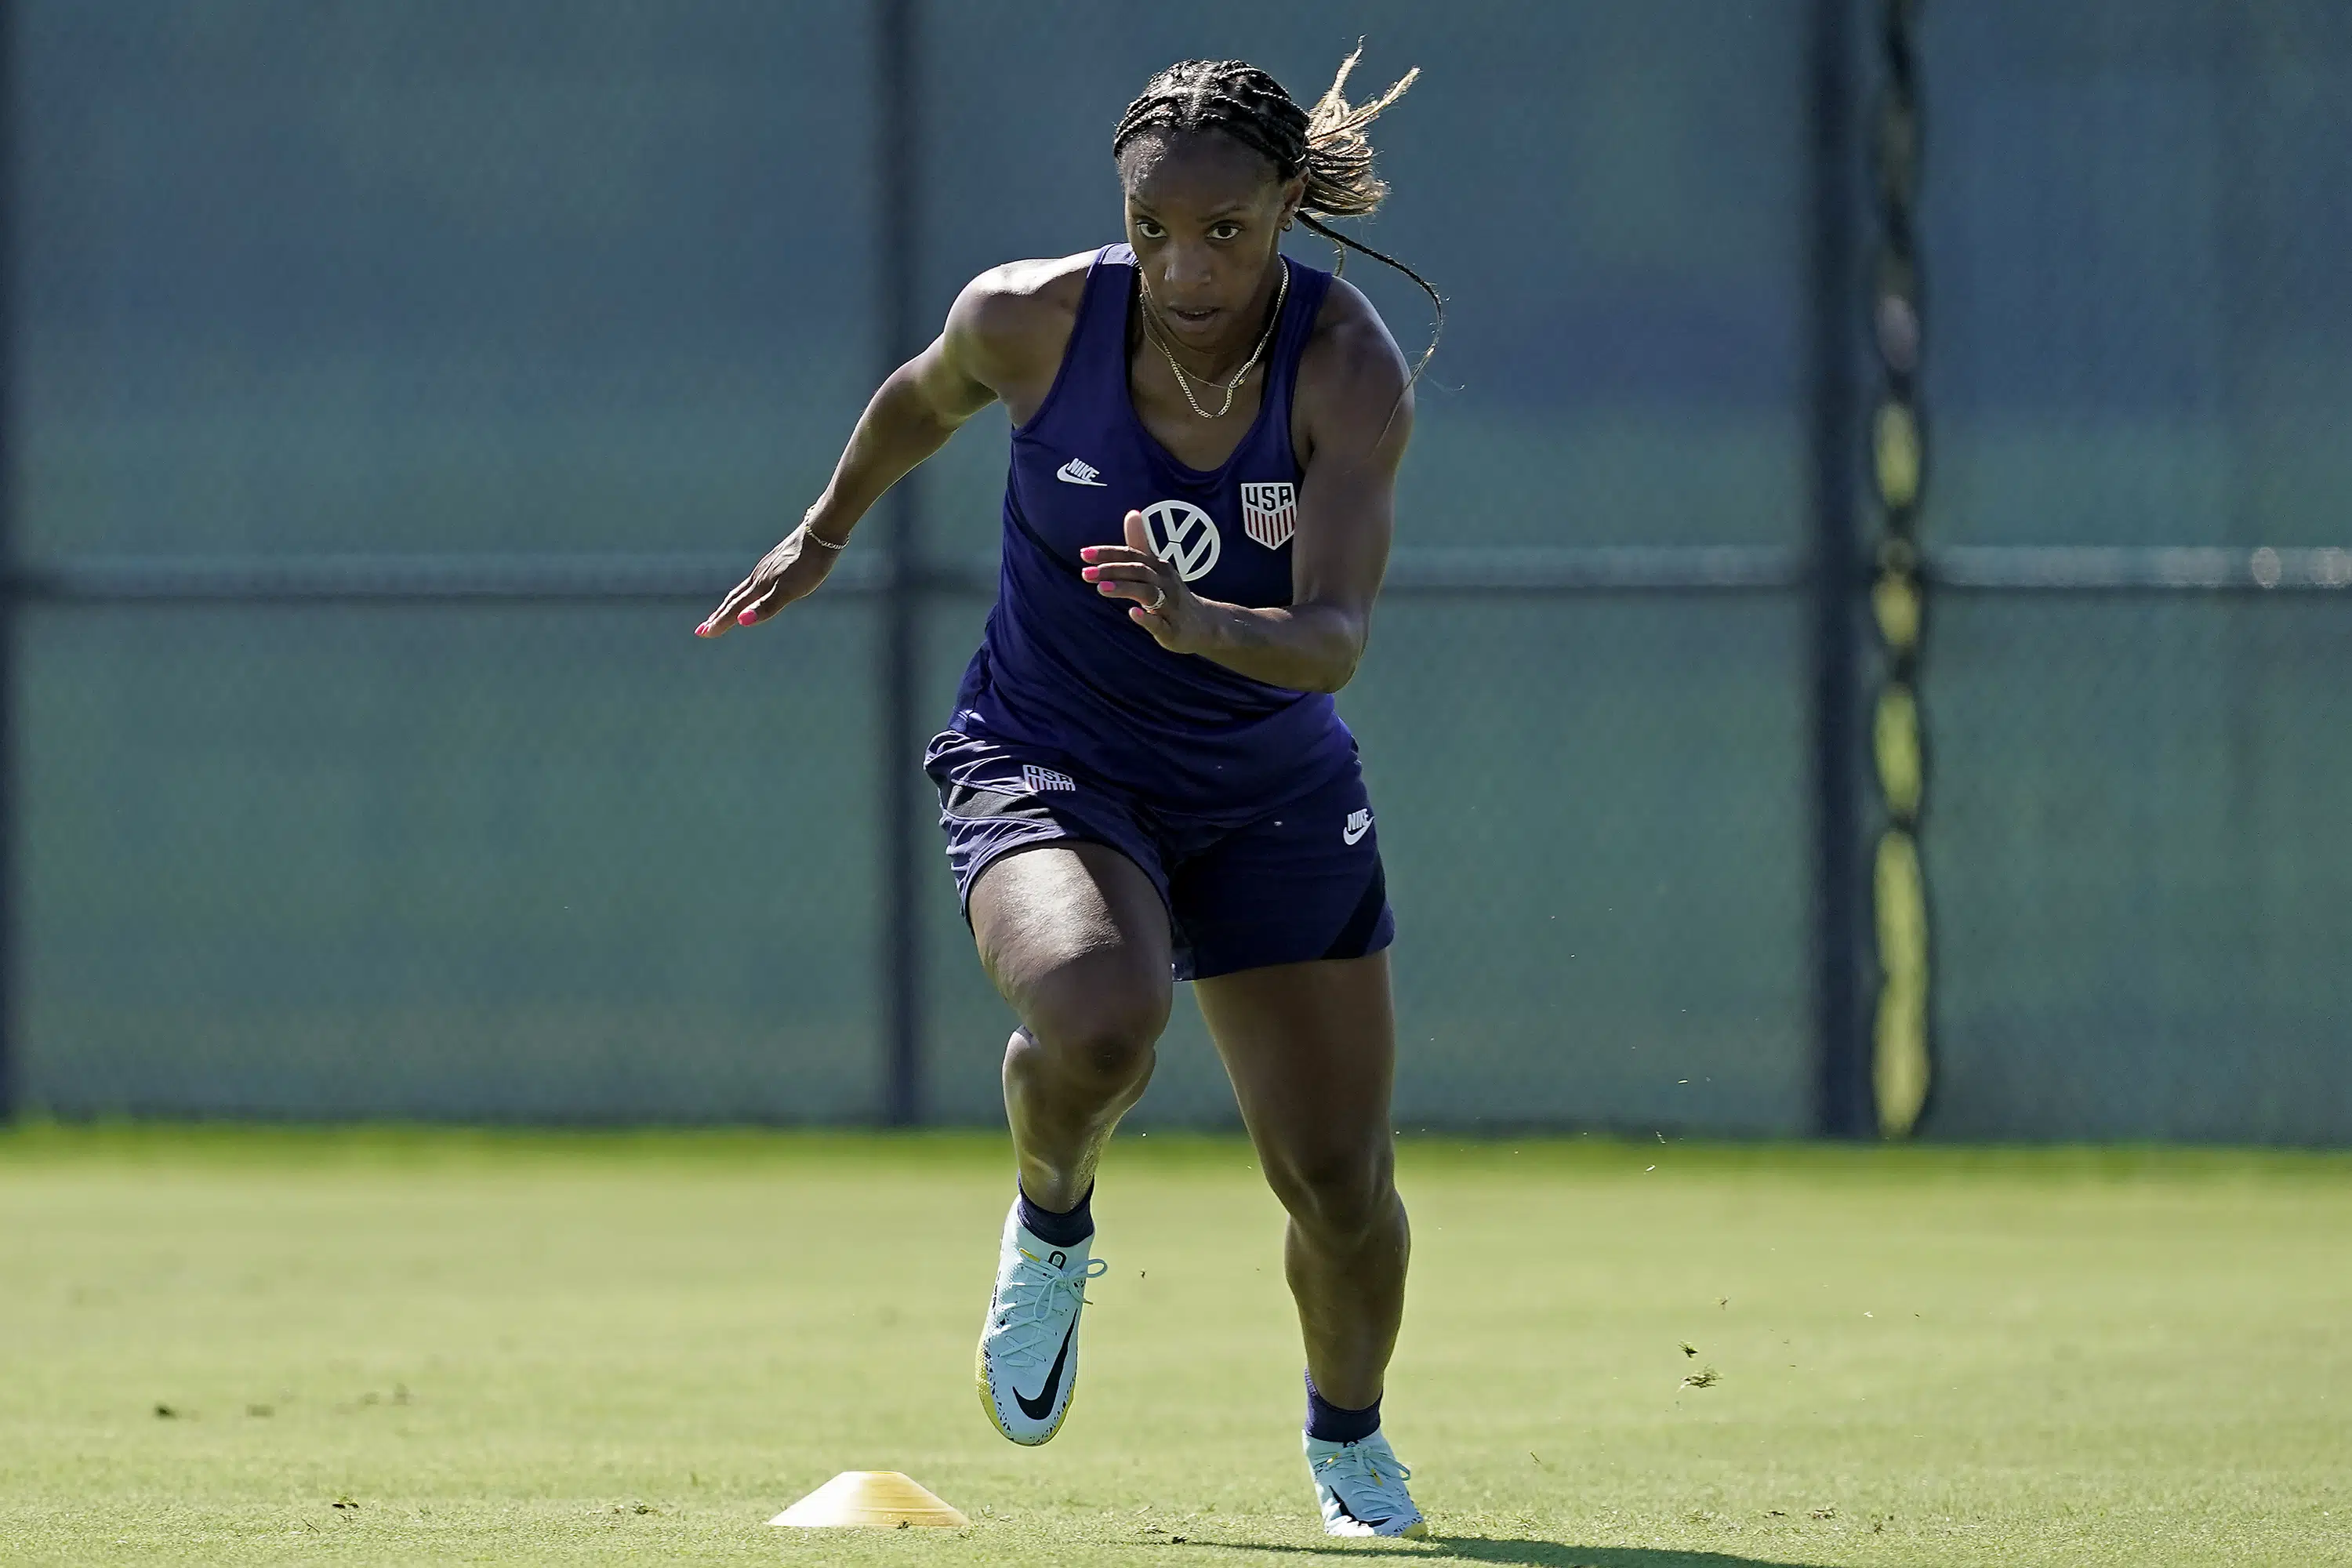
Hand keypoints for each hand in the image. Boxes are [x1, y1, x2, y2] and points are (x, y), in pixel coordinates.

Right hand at [697, 524, 842, 637]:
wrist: (820, 533)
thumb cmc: (808, 565)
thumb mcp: (789, 590)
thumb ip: (767, 606)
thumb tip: (741, 622)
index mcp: (760, 586)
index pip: (734, 608)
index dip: (719, 622)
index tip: (702, 633)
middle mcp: (759, 577)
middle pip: (734, 599)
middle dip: (718, 616)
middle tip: (704, 629)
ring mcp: (766, 569)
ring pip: (743, 590)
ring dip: (731, 604)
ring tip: (723, 613)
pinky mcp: (776, 563)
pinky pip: (754, 582)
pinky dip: (746, 593)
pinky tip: (753, 591)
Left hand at [1080, 509, 1214, 654]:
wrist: (1205, 625)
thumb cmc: (1173, 594)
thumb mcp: (1157, 568)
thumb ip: (1140, 544)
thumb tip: (1132, 513)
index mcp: (1159, 567)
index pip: (1132, 555)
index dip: (1108, 554)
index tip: (1084, 554)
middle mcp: (1166, 583)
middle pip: (1139, 571)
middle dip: (1112, 570)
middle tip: (1085, 573)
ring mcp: (1171, 607)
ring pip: (1149, 593)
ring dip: (1125, 589)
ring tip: (1101, 589)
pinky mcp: (1173, 629)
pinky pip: (1160, 623)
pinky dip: (1147, 618)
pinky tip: (1133, 613)